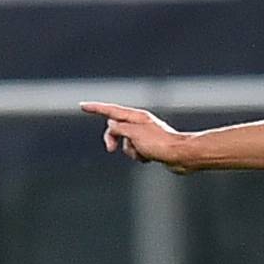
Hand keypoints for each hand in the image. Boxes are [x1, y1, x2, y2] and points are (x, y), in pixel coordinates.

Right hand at [80, 101, 195, 172]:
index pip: (111, 110)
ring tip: (143, 153)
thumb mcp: (133, 133)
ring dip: (129, 150)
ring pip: (124, 143)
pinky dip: (138, 156)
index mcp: (137, 116)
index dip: (96, 108)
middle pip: (115, 128)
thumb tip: (112, 127)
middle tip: (110, 149)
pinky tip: (149, 158)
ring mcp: (145, 135)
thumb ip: (118, 128)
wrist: (181, 155)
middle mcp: (141, 123)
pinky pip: (135, 151)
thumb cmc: (159, 144)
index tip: (82, 105)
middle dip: (112, 139)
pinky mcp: (150, 146)